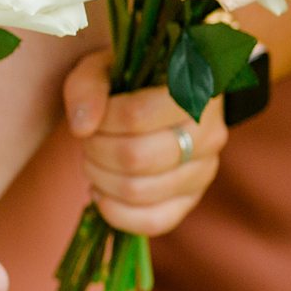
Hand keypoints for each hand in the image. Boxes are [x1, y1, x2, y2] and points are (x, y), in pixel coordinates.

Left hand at [63, 52, 226, 236]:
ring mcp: (204, 170)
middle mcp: (209, 132)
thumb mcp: (102, 68)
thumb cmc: (127, 83)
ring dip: (100, 179)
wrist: (159, 98)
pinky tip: (103, 193)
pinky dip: (116, 213)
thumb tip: (82, 128)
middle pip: (134, 158)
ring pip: (139, 191)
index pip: (136, 116)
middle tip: (89, 142)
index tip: (93, 118)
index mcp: (192, 91)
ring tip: (95, 162)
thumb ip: (87, 88)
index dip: (101, 121)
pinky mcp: (192, 199)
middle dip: (96, 152)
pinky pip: (154, 221)